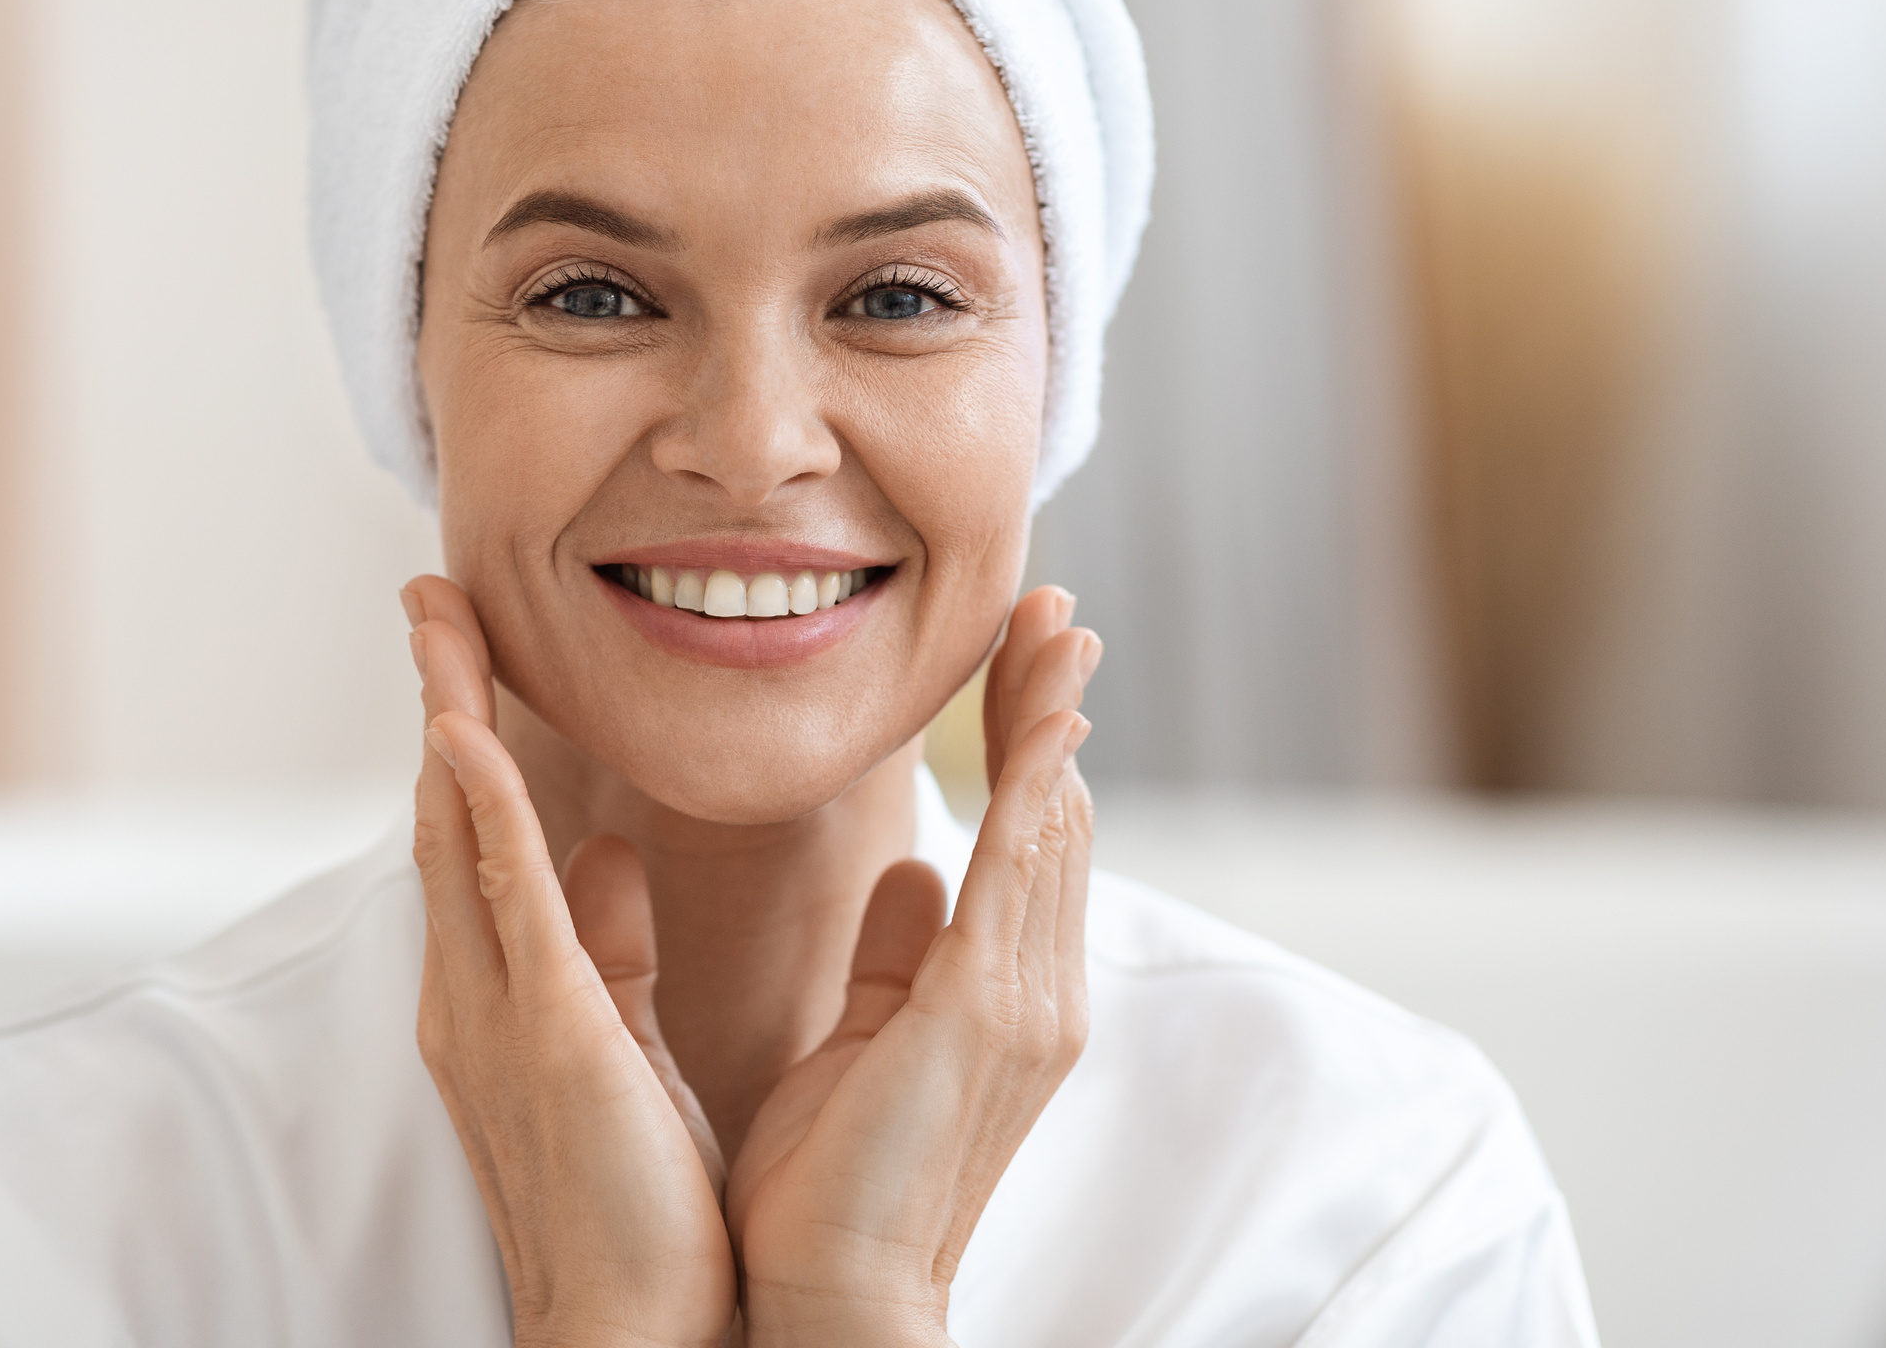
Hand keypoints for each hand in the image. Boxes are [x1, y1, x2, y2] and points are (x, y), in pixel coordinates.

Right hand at [404, 576, 738, 1347]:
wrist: (634, 1324)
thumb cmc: (635, 1197)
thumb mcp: (619, 1044)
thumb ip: (606, 946)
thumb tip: (610, 852)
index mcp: (499, 993)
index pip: (473, 837)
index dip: (463, 733)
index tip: (464, 646)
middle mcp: (475, 992)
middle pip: (444, 813)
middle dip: (435, 698)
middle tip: (428, 595)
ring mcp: (496, 1011)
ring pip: (456, 834)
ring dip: (445, 717)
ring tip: (435, 620)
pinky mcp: (544, 1034)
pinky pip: (502, 898)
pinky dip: (478, 807)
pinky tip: (465, 734)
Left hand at [726, 587, 1099, 1346]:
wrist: (829, 1290)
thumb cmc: (831, 1178)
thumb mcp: (864, 1033)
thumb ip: (896, 951)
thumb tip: (912, 868)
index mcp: (1001, 990)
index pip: (1024, 837)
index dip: (1030, 740)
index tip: (1027, 654)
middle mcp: (1035, 990)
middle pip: (1055, 816)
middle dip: (1053, 706)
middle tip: (1054, 606)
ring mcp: (1023, 1005)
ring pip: (1049, 832)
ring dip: (1053, 722)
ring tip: (1056, 630)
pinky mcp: (985, 1016)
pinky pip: (1018, 880)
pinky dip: (1037, 793)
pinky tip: (1045, 726)